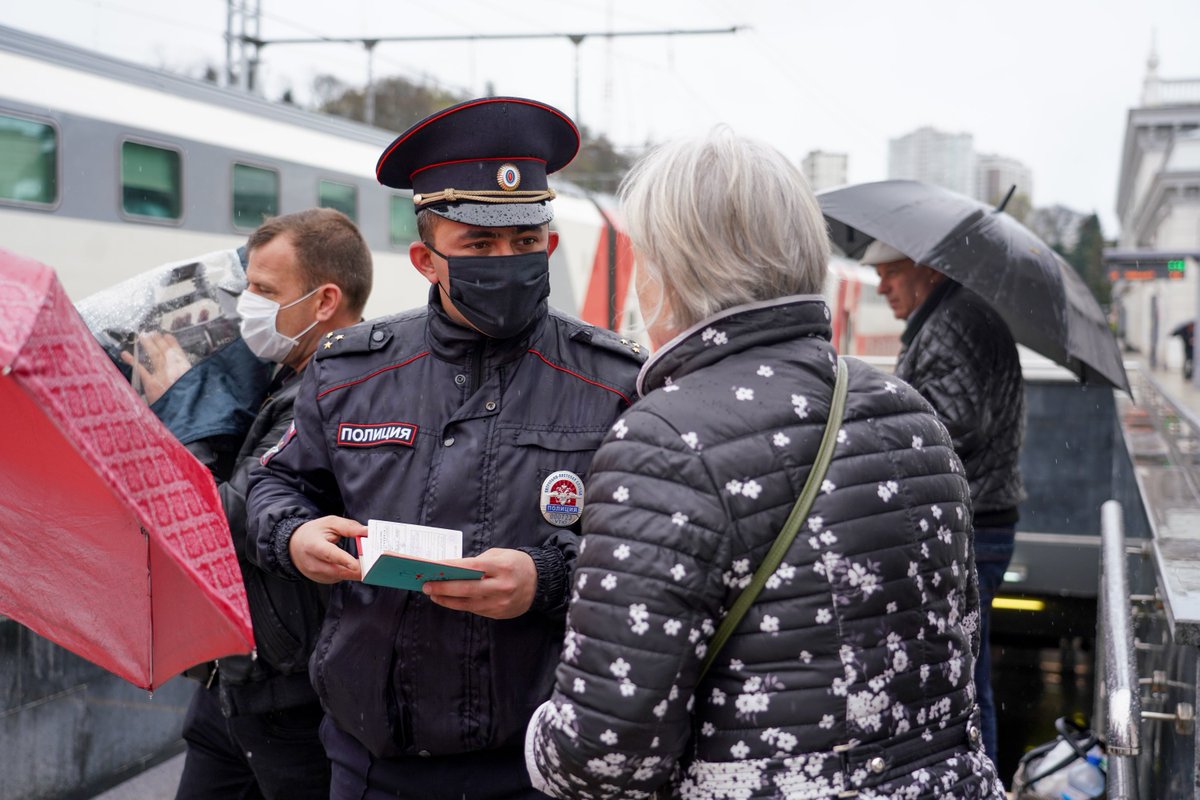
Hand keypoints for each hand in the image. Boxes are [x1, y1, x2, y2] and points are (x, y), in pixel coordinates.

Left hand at [119, 331, 191, 403]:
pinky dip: (132, 361)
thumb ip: (189, 379)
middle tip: (152, 332)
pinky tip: (125, 354)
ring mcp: (162, 375)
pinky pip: (140, 369)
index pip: (178, 353)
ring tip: (143, 336)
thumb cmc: (189, 403)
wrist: (183, 415)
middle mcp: (175, 370)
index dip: (172, 343)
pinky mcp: (151, 384)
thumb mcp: (196, 388)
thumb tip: (184, 371)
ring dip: (148, 344)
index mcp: (187, 370)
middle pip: (165, 351)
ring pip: (154, 356)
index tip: (167, 336)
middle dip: (158, 340)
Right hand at [288, 516, 365, 583]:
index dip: (343, 560)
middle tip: (375, 565)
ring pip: (342, 576)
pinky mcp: (323, 580)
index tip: (356, 564)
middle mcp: (313, 563)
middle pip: (338, 570)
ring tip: (369, 562)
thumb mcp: (329, 523)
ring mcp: (317, 575)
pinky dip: (350, 572)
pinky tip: (356, 565)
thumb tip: (366, 531)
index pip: (328, 554)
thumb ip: (348, 526)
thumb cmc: (313, 533)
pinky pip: (341, 578)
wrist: (294, 547)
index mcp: (313, 545)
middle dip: (358, 569)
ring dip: (356, 570)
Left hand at [422, 548, 536, 618]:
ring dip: (447, 599)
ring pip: (467, 603)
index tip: (432, 567)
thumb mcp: (500, 554)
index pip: (470, 568)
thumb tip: (453, 569)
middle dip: (443, 587)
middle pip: (466, 589)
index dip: (449, 568)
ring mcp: (499, 603)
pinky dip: (459, 604)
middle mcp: (501, 586)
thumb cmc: (516, 564)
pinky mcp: (498, 614)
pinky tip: (448, 599)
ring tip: (432, 594)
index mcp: (501, 567)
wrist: (540, 583)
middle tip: (426, 585)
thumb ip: (479, 562)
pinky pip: (474, 609)